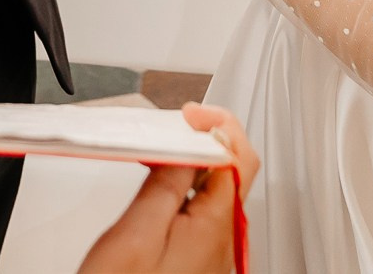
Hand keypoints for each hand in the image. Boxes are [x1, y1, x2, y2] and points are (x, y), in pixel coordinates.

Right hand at [76, 105, 256, 273]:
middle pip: (232, 174)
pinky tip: (163, 182)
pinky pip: (201, 213)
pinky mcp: (194, 262)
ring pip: (217, 192)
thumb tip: (186, 145)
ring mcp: (210, 254)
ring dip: (196, 163)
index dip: (216, 126)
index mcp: (214, 229)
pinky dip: (186, 187)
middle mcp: (221, 242)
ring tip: (166, 146)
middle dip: (209, 140)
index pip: (236, 159)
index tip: (186, 115)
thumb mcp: (137, 233)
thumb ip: (166, 184)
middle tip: (179, 123)